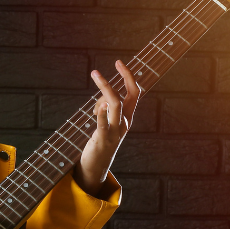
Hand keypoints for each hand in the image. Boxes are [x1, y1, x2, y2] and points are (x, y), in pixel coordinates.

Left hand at [71, 60, 140, 197]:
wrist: (96, 166)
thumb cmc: (100, 142)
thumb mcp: (105, 122)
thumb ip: (104, 108)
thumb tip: (102, 100)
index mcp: (127, 117)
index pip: (134, 92)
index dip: (128, 76)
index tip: (119, 62)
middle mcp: (124, 122)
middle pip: (128, 96)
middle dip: (123, 77)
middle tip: (105, 66)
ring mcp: (115, 132)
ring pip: (116, 106)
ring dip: (106, 88)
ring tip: (95, 74)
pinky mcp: (103, 140)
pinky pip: (104, 125)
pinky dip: (102, 115)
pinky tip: (100, 108)